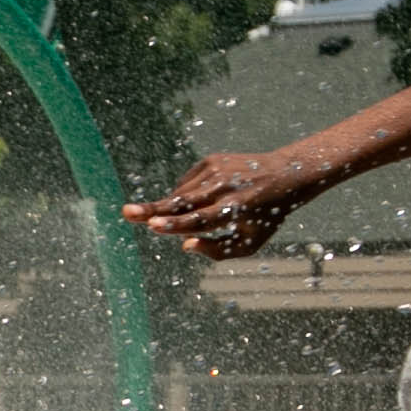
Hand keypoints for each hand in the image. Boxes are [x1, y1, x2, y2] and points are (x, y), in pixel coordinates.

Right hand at [124, 150, 308, 259]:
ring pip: (181, 194)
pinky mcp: (210, 160)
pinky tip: (195, 202)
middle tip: (125, 213)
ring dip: (168, 208)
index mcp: (236, 209)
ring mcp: (216, 170)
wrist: (285, 174)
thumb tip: (184, 246)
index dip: (176, 224)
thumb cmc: (265, 217)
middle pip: (183, 202)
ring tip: (148, 216)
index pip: (201, 219)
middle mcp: (225, 187)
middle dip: (153, 208)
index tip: (154, 225)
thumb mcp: (250, 242)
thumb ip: (218, 250)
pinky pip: (186, 183)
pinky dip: (184, 196)